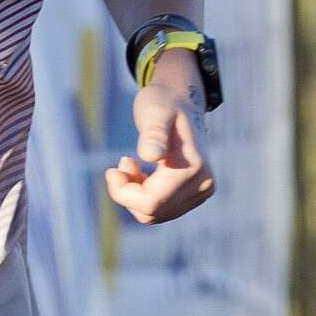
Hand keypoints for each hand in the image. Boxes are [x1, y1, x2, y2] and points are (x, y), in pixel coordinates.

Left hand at [104, 78, 214, 223]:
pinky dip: (143, 195)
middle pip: (153, 212)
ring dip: (135, 194)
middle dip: (128, 192)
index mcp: (194, 168)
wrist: (181, 101)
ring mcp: (201, 192)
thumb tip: (151, 156)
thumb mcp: (154, 112)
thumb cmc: (163, 103)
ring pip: (156, 214)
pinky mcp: (194, 194)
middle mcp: (203, 185)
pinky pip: (162, 208)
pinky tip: (139, 172)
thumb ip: (153, 133)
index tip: (111, 169)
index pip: (151, 201)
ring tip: (130, 163)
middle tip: (122, 162)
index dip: (124, 192)